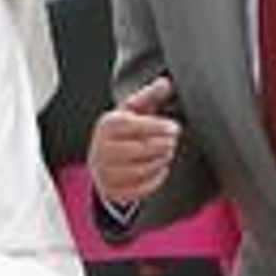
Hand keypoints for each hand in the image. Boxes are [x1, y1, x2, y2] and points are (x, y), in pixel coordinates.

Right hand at [87, 77, 180, 204]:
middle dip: (163, 145)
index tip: (175, 128)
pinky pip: (141, 188)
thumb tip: (166, 83)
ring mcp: (105, 173)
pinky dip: (156, 178)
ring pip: (142, 170)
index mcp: (107, 126)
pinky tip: (160, 167)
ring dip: (161, 161)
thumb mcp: (131, 111)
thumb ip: (149, 96)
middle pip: (140, 149)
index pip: (133, 125)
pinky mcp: (112, 191)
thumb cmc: (121, 133)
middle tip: (173, 141)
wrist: (100, 161)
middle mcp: (101, 150)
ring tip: (167, 152)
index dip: (157, 126)